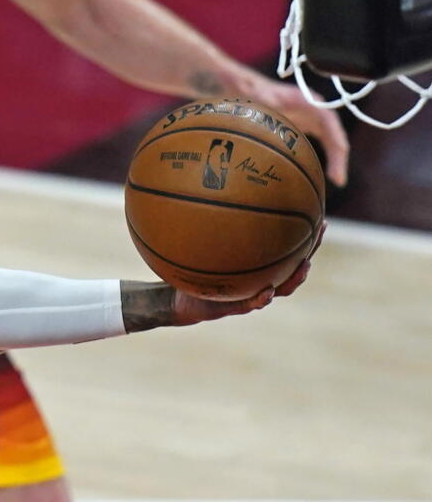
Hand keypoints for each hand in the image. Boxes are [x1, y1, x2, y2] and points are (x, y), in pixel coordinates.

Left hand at [171, 222, 322, 324]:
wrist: (180, 298)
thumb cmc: (194, 268)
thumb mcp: (202, 245)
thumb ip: (211, 226)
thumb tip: (214, 194)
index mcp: (259, 264)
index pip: (288, 248)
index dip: (306, 236)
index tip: (320, 218)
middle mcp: (261, 278)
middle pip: (294, 264)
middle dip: (309, 249)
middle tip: (319, 233)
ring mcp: (251, 294)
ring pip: (282, 288)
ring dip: (295, 278)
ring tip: (304, 267)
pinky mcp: (236, 307)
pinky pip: (252, 304)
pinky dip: (261, 298)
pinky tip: (268, 291)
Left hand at [242, 76, 349, 186]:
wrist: (248, 88)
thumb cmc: (252, 91)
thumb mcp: (257, 94)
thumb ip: (263, 98)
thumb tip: (267, 102)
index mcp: (306, 101)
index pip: (328, 119)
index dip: (335, 135)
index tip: (340, 152)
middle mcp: (313, 110)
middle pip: (333, 132)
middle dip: (339, 154)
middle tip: (339, 179)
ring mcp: (311, 119)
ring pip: (330, 140)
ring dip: (336, 159)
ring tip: (338, 180)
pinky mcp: (304, 128)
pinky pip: (321, 144)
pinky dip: (325, 158)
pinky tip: (322, 175)